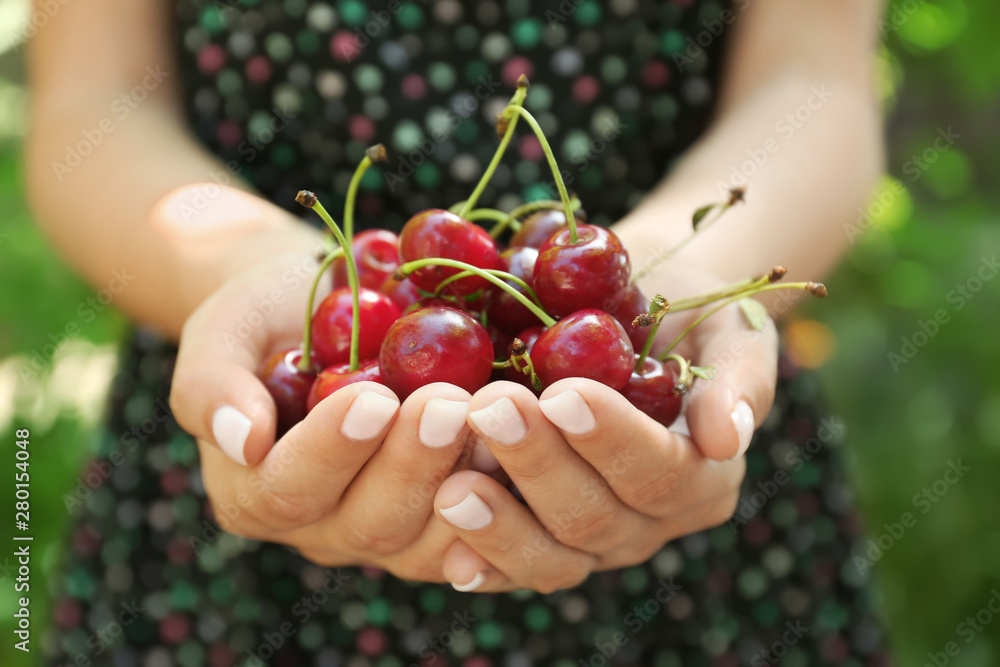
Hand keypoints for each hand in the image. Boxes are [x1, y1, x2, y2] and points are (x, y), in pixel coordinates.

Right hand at [170, 254, 481, 582]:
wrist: (327, 309)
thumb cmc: (268, 316)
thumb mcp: (223, 329)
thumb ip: (212, 385)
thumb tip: (245, 441)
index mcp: (253, 490)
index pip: (286, 490)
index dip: (331, 452)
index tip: (372, 398)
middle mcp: (321, 525)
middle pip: (369, 522)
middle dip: (413, 464)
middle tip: (449, 405)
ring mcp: (388, 527)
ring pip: (430, 535)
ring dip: (467, 477)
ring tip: (496, 416)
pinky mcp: (442, 516)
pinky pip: (477, 530)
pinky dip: (506, 495)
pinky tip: (532, 449)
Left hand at [429, 263, 776, 592]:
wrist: (633, 309)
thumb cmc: (686, 311)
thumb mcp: (730, 329)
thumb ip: (738, 382)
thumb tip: (728, 439)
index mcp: (702, 477)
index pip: (661, 472)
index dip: (613, 440)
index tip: (565, 393)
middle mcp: (649, 521)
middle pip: (597, 516)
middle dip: (541, 465)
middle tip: (492, 408)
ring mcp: (594, 539)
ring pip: (554, 555)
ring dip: (502, 522)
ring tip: (453, 485)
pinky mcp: (542, 536)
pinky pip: (513, 566)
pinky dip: (481, 560)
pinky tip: (444, 549)